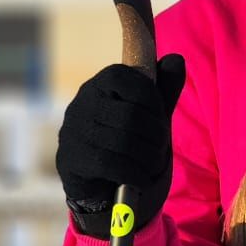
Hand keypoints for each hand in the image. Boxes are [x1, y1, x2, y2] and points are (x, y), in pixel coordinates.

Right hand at [56, 54, 186, 237]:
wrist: (104, 186)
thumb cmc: (132, 141)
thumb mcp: (152, 113)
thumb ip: (164, 88)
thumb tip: (176, 59)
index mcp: (101, 84)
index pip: (133, 81)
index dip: (155, 102)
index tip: (160, 119)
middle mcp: (81, 103)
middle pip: (131, 115)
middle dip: (157, 136)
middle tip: (161, 148)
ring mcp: (72, 132)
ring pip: (123, 141)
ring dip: (149, 157)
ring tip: (153, 164)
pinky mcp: (69, 160)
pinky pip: (111, 164)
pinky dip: (136, 174)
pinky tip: (142, 178)